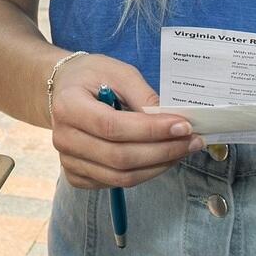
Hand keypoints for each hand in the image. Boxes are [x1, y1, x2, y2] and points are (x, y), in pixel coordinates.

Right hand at [46, 53, 198, 190]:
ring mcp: (68, 161)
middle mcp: (63, 138)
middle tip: (192, 141)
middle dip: (162, 151)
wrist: (63, 90)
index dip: (150, 131)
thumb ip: (143, 95)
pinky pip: (115, 183)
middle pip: (119, 157)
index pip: (113, 127)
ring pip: (121, 176)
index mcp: (69, 106)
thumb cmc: (92, 76)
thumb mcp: (118, 72)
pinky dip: (144, 174)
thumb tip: (172, 121)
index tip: (183, 126)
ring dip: (158, 166)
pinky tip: (161, 159)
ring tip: (182, 151)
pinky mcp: (76, 175)